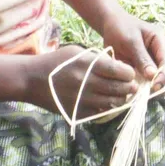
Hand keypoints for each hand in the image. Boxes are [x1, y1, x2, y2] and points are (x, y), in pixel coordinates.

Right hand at [24, 46, 144, 118]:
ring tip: (123, 95)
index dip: (129, 74)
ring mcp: (82, 100)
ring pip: (112, 103)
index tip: (131, 74)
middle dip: (129, 88)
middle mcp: (86, 84)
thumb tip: (118, 67)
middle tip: (133, 86)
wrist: (31, 80)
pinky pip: (100, 113)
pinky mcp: (77, 112)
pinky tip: (108, 103)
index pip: (118, 71)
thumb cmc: (55, 62)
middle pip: (118, 89)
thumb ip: (97, 59)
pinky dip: (108, 108)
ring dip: (121, 99)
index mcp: (87, 65)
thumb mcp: (76, 52)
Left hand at [99, 15, 164, 89]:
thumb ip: (141, 57)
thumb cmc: (120, 28)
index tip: (153, 86)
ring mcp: (157, 61)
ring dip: (158, 89)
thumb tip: (153, 76)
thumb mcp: (130, 40)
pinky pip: (154, 82)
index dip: (164, 76)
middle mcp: (163, 52)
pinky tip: (140, 93)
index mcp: (161, 40)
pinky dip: (149, 89)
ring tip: (144, 95)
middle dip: (164, 85)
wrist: (111, 25)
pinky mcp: (149, 69)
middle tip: (150, 94)